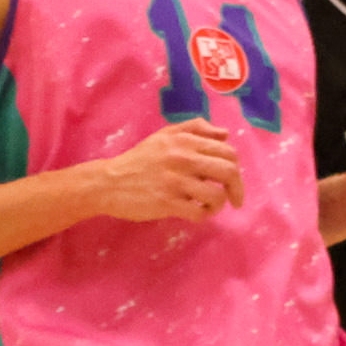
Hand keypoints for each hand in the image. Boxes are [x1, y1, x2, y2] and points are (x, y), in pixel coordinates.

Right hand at [91, 121, 242, 222]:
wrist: (109, 182)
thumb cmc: (140, 160)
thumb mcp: (164, 135)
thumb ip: (195, 129)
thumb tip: (225, 134)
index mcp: (185, 141)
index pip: (228, 152)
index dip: (236, 168)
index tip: (232, 180)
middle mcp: (182, 158)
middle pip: (229, 172)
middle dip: (237, 189)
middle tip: (234, 200)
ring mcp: (175, 181)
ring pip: (216, 195)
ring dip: (218, 205)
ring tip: (209, 206)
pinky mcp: (167, 202)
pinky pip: (199, 213)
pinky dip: (203, 216)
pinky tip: (196, 212)